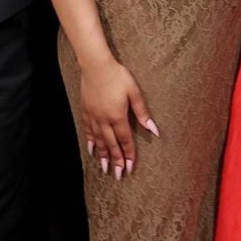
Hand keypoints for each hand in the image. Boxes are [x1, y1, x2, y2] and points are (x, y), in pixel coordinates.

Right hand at [77, 59, 155, 179]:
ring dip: (102, 156)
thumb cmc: (118, 76)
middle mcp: (104, 120)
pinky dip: (91, 142)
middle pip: (111, 145)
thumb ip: (143, 113)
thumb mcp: (134, 93)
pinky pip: (88, 131)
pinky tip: (92, 150)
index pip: (125, 141)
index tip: (129, 168)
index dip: (128, 155)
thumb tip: (154, 130)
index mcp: (118, 116)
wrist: (96, 65)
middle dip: (115, 161)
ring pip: (99, 141)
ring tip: (104, 169)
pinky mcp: (86, 111)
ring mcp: (94, 116)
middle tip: (118, 175)